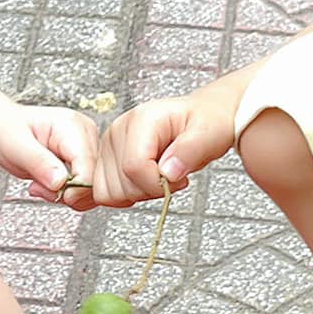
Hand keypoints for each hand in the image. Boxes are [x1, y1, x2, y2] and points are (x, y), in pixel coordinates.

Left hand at [0, 103, 98, 203]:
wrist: (2, 130)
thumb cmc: (6, 131)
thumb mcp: (15, 145)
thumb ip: (39, 162)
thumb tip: (60, 182)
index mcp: (73, 126)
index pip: (89, 167)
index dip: (75, 189)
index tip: (53, 192)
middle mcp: (86, 136)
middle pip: (94, 181)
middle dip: (66, 193)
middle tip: (39, 186)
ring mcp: (86, 150)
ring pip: (90, 190)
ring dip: (64, 196)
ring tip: (40, 184)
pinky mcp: (83, 163)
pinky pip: (83, 191)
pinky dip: (65, 195)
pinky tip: (47, 185)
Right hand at [90, 80, 241, 207]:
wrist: (204, 117)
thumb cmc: (207, 121)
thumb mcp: (209, 133)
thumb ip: (189, 151)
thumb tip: (168, 172)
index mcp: (141, 120)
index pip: (133, 167)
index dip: (157, 183)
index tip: (177, 178)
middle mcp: (119, 130)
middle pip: (120, 184)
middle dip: (148, 190)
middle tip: (171, 174)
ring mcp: (109, 145)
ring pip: (108, 192)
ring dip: (137, 193)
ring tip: (158, 175)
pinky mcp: (106, 160)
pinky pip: (104, 193)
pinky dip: (125, 195)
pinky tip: (144, 181)